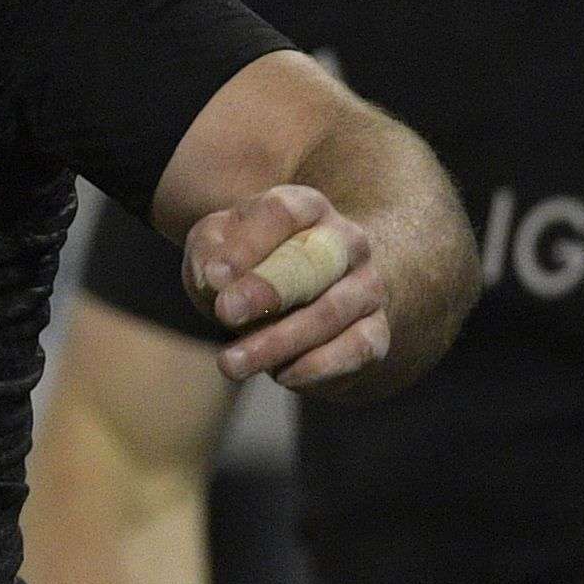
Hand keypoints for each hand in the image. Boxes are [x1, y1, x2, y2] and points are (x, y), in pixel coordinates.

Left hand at [183, 183, 387, 394]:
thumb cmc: (246, 264)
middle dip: (269, 289)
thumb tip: (216, 279)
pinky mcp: (375, 332)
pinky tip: (281, 376)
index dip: (248, 245)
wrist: (292, 301)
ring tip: (231, 363)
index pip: (282, 213)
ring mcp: (367, 287)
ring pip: (330, 313)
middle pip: (313, 262)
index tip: (215, 277)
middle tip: (226, 313)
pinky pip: (356, 350)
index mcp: (305, 208)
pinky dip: (318, 367)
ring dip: (279, 342)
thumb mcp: (216, 246)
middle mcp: (346, 242)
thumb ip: (209, 252)